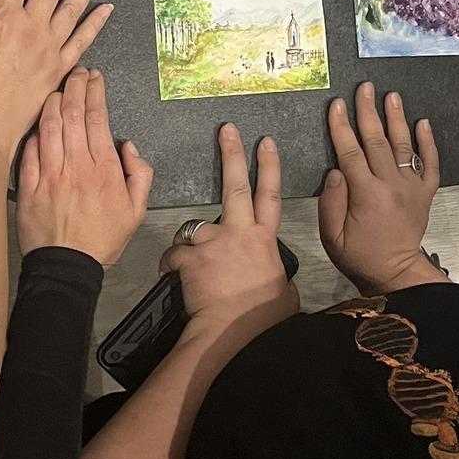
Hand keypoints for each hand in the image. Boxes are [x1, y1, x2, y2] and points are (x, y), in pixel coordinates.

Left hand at [17, 67, 152, 264]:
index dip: (96, 92)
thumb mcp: (136, 211)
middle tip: (76, 74)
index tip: (95, 78)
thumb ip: (139, 174)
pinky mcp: (30, 186)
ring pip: (49, 126)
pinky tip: (37, 121)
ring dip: (53, 102)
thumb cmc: (102, 240)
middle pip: (74, 114)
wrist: (68, 267)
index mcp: (104, 169)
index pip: (98, 118)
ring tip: (56, 88)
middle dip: (75, 86)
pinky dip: (33, 131)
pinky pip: (29, 150)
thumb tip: (128, 146)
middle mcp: (77, 166)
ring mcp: (51, 175)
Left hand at [161, 123, 296, 332]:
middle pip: (236, 185)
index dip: (269, 166)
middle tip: (227, 130)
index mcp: (264, 238)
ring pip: (195, 227)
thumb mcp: (285, 294)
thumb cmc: (258, 315)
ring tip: (193, 266)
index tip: (265, 142)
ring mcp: (213, 240)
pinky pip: (175, 254)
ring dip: (191, 243)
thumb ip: (282, 279)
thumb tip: (282, 281)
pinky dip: (173, 265)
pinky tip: (177, 277)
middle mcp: (239, 232)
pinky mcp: (189, 254)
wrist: (228, 328)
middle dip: (232, 154)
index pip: (270, 195)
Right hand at [318, 82, 442, 293]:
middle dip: (368, 111)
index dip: (341, 127)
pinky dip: (428, 142)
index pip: (350, 152)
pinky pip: (430, 163)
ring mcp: (411, 188)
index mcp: (366, 195)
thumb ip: (331, 202)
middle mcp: (391, 186)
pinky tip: (423, 123)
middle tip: (364, 89)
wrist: (396, 273)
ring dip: (397, 118)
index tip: (336, 105)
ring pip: (404, 146)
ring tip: (392, 96)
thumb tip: (335, 171)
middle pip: (377, 141)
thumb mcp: (332, 236)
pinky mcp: (425, 193)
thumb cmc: (360, 256)